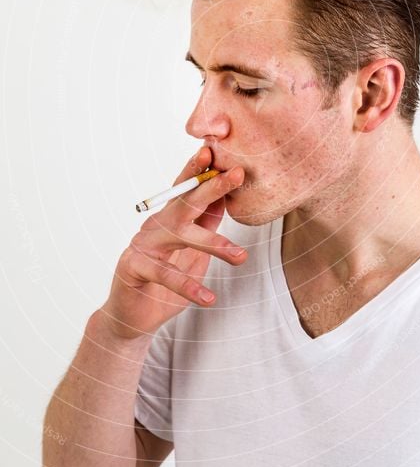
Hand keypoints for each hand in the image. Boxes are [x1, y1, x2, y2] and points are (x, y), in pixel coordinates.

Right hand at [100, 147, 246, 339]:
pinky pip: (164, 275)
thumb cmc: (165, 280)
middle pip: (185, 201)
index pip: (187, 188)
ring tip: (241, 256)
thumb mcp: (191, 249)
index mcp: (170, 217)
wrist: (131, 316)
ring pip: (180, 236)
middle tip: (237, 174)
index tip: (219, 150)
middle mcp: (155, 225)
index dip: (201, 168)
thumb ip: (204, 223)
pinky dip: (188, 286)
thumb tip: (226, 196)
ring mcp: (143, 244)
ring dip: (213, 243)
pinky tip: (208, 297)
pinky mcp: (134, 268)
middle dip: (212, 186)